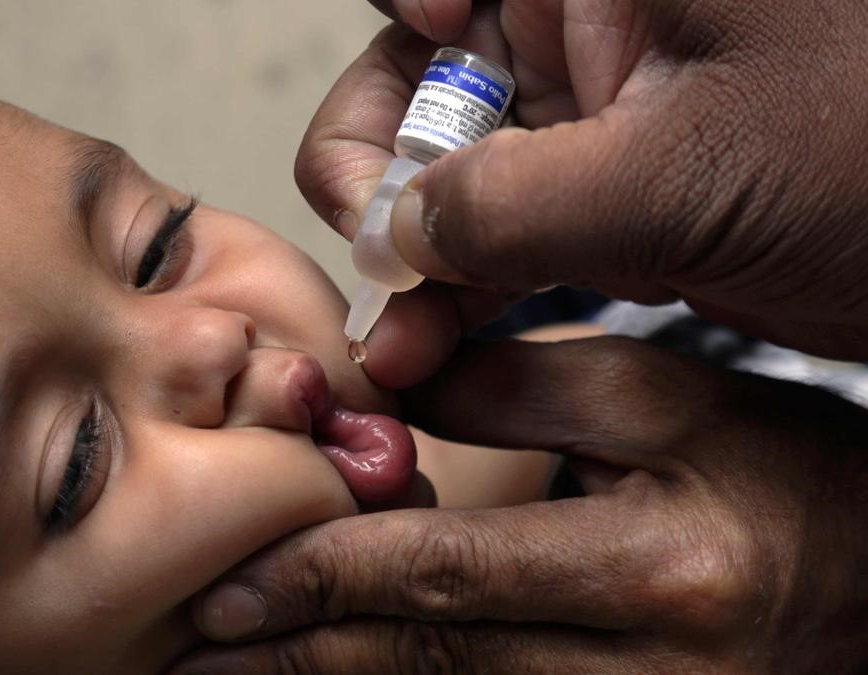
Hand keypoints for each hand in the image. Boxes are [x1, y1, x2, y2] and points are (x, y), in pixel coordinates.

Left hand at [174, 337, 867, 672]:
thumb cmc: (790, 479)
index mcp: (652, 573)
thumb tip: (382, 400)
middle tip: (193, 650)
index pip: (445, 577)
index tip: (227, 584)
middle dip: (297, 654)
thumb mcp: (674, 400)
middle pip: (427, 663)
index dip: (323, 578)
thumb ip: (520, 389)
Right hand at [298, 1, 867, 360]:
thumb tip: (398, 233)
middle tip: (383, 270)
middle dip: (384, 181)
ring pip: (454, 173)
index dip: (406, 32)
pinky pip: (504, 236)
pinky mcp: (609, 198)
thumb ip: (517, 204)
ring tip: (400, 347)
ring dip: (415, 261)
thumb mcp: (688, 179)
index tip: (403, 133)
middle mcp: (588, 26)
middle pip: (421, 81)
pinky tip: (437, 349)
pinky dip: (465, 293)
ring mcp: (597, 117)